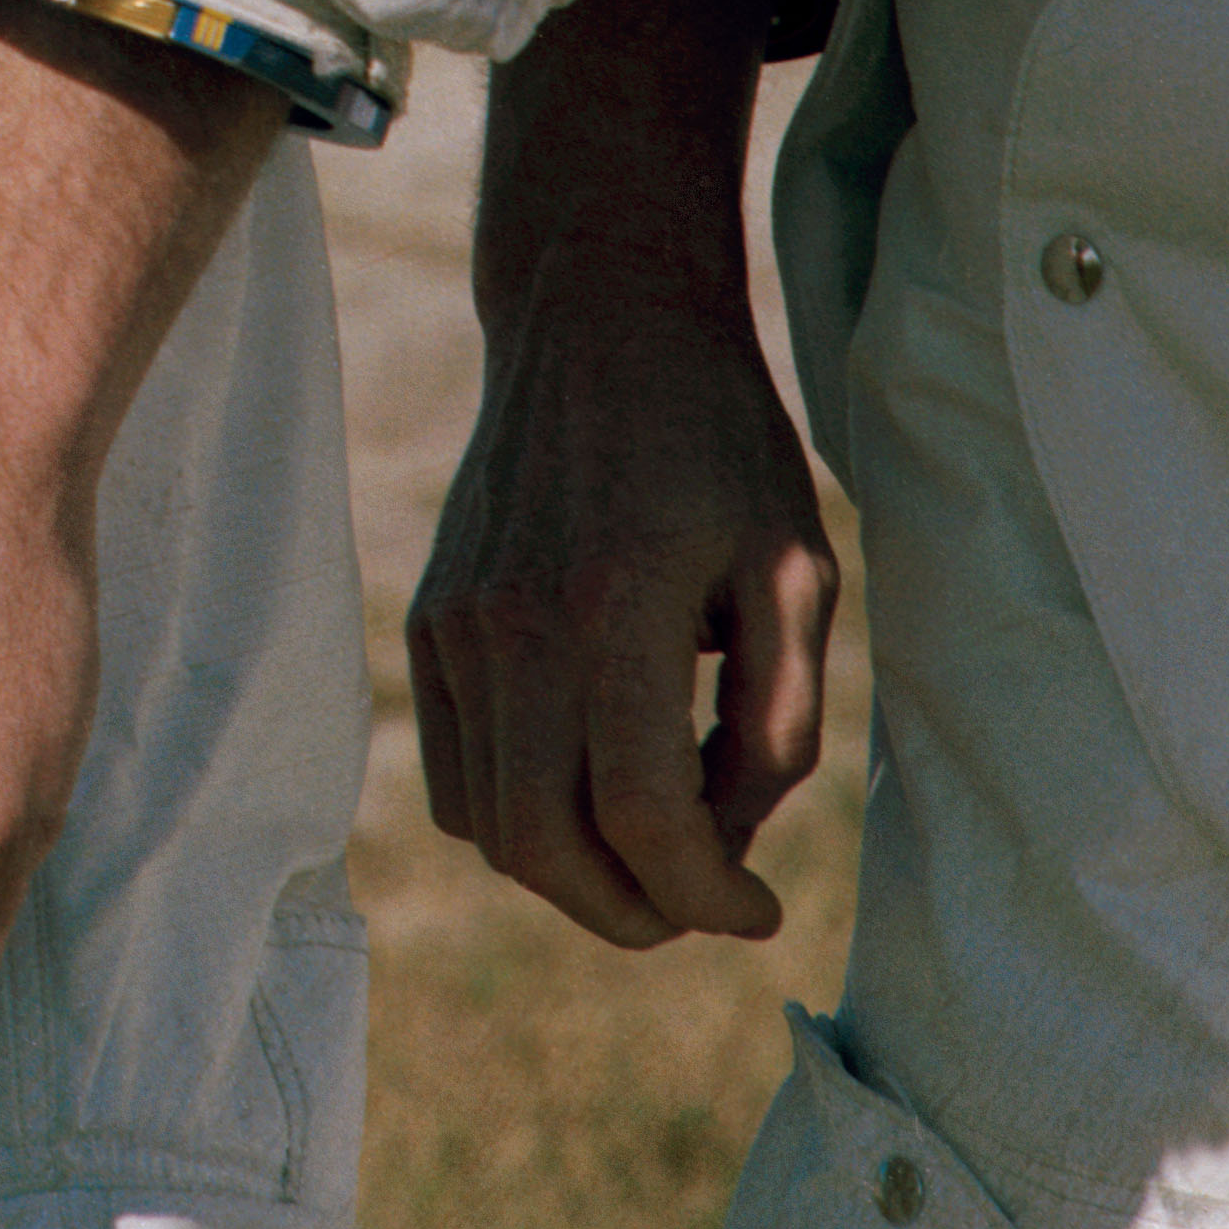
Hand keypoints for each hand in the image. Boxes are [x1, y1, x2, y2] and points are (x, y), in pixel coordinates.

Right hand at [414, 0, 829, 945]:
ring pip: (491, 828)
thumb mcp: (798, 570)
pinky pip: (457, 778)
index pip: (646, 821)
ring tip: (656, 847)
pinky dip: (519, 822)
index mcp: (619, 605)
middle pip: (548, 850)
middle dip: (638, 912)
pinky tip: (591, 785)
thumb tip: (727, 844)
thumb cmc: (718, 440)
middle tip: (705, 901)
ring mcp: (455, 624)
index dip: (711, 897)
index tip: (761, 909)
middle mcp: (514, 623)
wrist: (598, 316)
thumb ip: (780, 723)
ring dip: (576, 877)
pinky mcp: (430, 622)